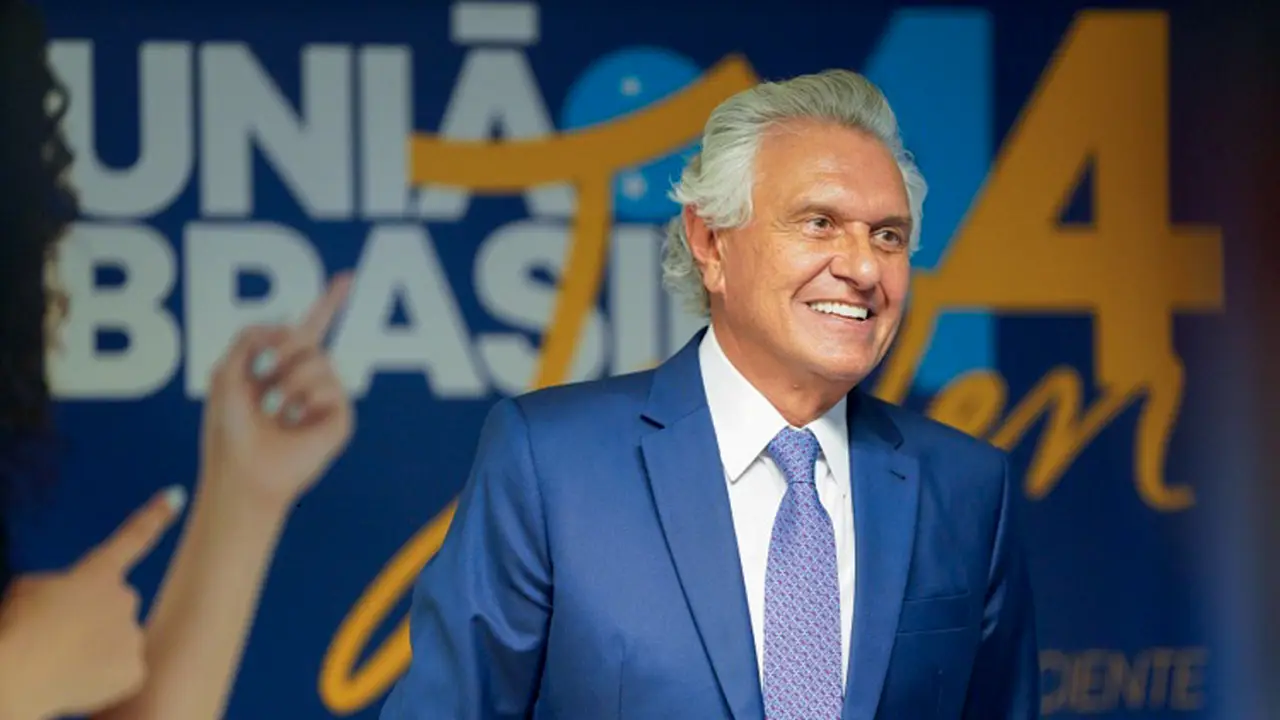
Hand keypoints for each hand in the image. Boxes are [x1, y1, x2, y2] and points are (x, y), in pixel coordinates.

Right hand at [0, 487, 185, 719]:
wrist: (16, 677)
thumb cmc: (16, 629)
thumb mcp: (29, 590)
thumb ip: (60, 588)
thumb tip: (68, 602)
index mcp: (97, 573)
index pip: (131, 539)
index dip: (155, 516)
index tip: (176, 495)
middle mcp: (124, 598)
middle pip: (115, 606)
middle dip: (94, 618)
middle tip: (60, 637)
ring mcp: (133, 635)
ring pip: (117, 641)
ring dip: (95, 650)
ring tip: (61, 663)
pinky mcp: (134, 670)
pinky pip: (121, 672)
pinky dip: (102, 678)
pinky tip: (76, 681)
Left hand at [199, 274, 355, 510]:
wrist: (242, 471)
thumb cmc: (230, 430)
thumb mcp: (225, 372)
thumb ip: (250, 337)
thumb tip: (289, 328)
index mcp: (281, 365)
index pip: (310, 327)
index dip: (329, 302)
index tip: (347, 279)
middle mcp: (307, 378)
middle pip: (307, 336)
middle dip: (280, 350)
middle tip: (260, 373)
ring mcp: (325, 397)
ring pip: (319, 359)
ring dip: (287, 380)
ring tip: (272, 409)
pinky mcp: (338, 417)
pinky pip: (331, 385)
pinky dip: (304, 398)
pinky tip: (292, 420)